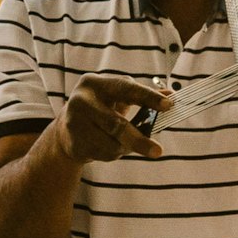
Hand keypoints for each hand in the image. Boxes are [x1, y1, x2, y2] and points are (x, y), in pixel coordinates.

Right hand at [54, 75, 169, 164]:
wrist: (65, 129)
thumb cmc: (101, 108)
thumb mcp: (118, 97)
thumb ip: (143, 96)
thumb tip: (171, 94)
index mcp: (96, 84)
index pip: (126, 89)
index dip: (148, 97)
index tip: (169, 105)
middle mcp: (82, 101)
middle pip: (116, 124)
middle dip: (139, 140)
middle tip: (159, 151)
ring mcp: (74, 123)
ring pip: (111, 144)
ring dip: (125, 148)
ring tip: (124, 142)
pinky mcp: (73, 142)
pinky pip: (103, 154)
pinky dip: (113, 154)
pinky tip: (105, 146)